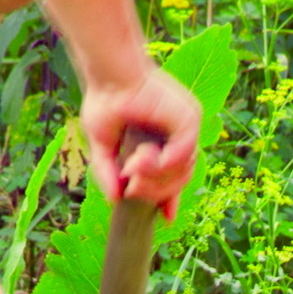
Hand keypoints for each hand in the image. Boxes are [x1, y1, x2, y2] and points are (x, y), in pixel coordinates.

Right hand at [80, 56, 201, 220]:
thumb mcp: (103, 145)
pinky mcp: (189, 119)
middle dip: (154, 192)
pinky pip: (182, 156)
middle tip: (131, 187)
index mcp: (163, 141)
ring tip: (131, 170)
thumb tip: (115, 199)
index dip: (170, 198)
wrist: (109, 75)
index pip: (175, 176)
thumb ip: (109, 173)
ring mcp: (187, 128)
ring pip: (182, 173)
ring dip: (154, 179)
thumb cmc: (104, 100)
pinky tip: (140, 158)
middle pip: (179, 181)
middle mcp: (179, 135)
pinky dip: (160, 165)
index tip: (166, 218)